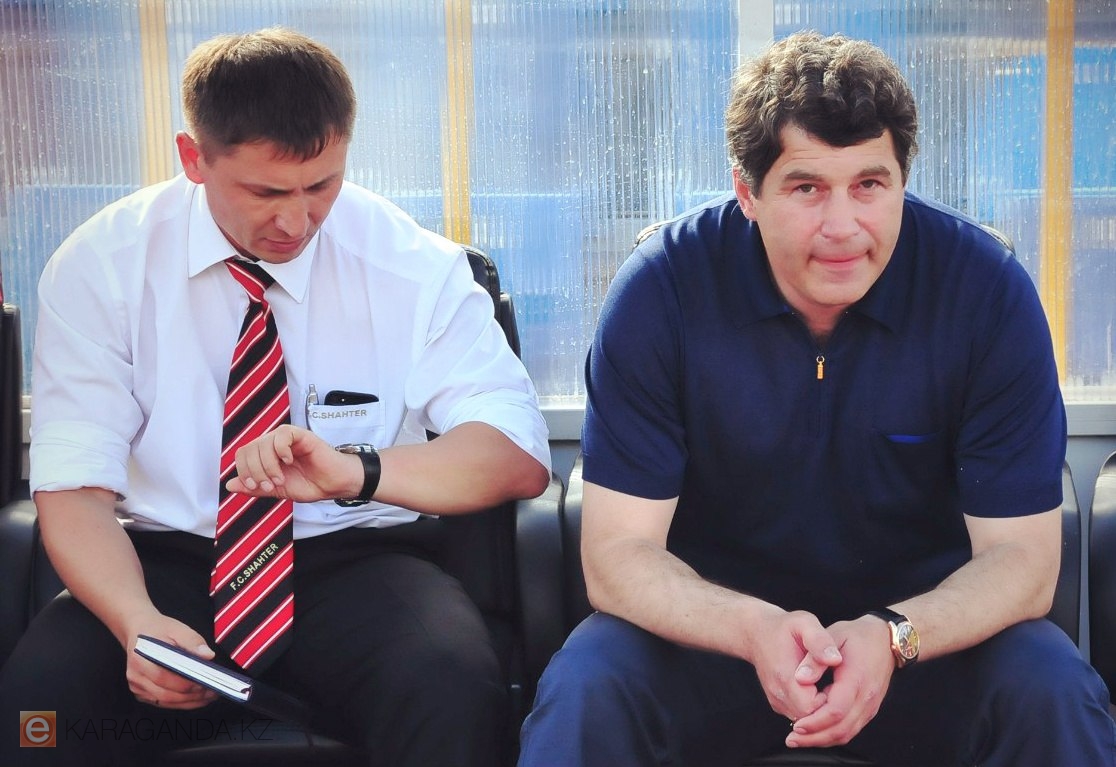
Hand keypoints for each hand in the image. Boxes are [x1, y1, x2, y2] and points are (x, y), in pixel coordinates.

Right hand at [125, 614, 218, 709]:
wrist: (138, 630)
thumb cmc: (158, 629)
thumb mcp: (177, 628)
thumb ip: (193, 641)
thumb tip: (208, 656)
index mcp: (140, 659)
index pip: (164, 678)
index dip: (187, 683)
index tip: (207, 682)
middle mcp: (135, 676)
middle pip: (166, 694)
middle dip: (191, 696)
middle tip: (213, 692)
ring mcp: (137, 687)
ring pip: (165, 702)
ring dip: (189, 702)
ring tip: (209, 696)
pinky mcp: (141, 693)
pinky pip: (163, 702)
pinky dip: (181, 702)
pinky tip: (196, 698)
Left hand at [225, 425, 358, 501]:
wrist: (333, 484)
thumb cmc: (310, 484)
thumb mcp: (277, 490)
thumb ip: (255, 488)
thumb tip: (230, 485)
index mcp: (266, 456)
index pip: (243, 454)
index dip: (244, 471)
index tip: (255, 486)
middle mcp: (273, 445)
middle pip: (249, 448)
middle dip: (256, 471)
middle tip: (270, 485)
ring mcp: (286, 439)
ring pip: (263, 443)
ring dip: (268, 466)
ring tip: (280, 478)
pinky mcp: (300, 435)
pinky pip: (282, 435)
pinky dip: (282, 451)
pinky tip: (289, 461)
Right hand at [750, 607, 842, 721]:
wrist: (756, 632)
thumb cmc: (783, 627)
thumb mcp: (804, 624)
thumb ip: (820, 641)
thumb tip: (835, 659)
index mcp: (785, 676)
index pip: (812, 709)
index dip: (828, 701)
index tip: (835, 684)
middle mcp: (778, 693)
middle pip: (809, 719)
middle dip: (826, 708)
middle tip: (834, 686)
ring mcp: (776, 700)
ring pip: (804, 721)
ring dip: (819, 709)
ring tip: (827, 687)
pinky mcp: (778, 703)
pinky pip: (798, 715)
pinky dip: (811, 708)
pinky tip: (817, 690)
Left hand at [785, 614, 894, 747]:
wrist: (885, 640)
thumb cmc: (858, 636)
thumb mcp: (833, 636)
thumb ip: (815, 658)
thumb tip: (800, 678)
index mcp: (857, 679)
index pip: (836, 711)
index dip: (814, 721)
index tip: (796, 725)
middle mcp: (867, 698)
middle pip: (841, 729)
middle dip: (815, 737)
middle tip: (792, 739)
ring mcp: (870, 706)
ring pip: (847, 733)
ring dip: (822, 740)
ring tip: (800, 739)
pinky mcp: (868, 709)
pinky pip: (851, 728)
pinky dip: (832, 734)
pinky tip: (816, 732)